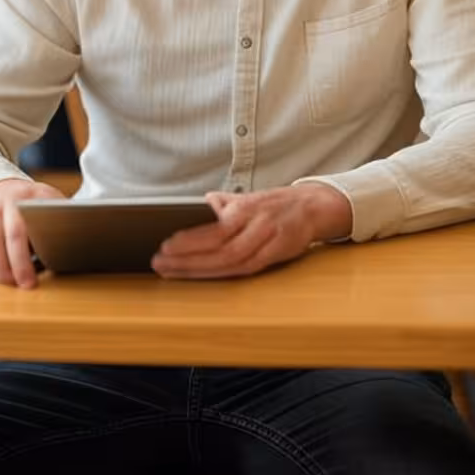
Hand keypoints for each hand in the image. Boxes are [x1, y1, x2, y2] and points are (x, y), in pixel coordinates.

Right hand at [0, 179, 65, 287]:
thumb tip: (73, 245)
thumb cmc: (35, 206)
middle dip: (20, 263)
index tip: (49, 261)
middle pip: (12, 233)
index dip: (41, 241)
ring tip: (12, 283)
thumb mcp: (51, 203)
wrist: (2, 191)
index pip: (37, 216)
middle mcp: (7, 200)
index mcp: (33, 194)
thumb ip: (60, 220)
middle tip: (28, 283)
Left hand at [151, 183, 351, 279]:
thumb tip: (203, 204)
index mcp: (245, 207)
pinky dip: (224, 274)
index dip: (189, 239)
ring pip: (230, 261)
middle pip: (218, 247)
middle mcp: (255, 223)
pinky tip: (203, 276)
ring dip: (199, 269)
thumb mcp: (249, 197)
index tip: (165, 245)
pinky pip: (247, 269)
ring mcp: (267, 240)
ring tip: (172, 271)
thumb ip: (225, 203)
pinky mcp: (277, 254)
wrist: (314, 205)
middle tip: (159, 263)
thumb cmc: (276, 204)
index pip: (212, 227)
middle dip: (186, 258)